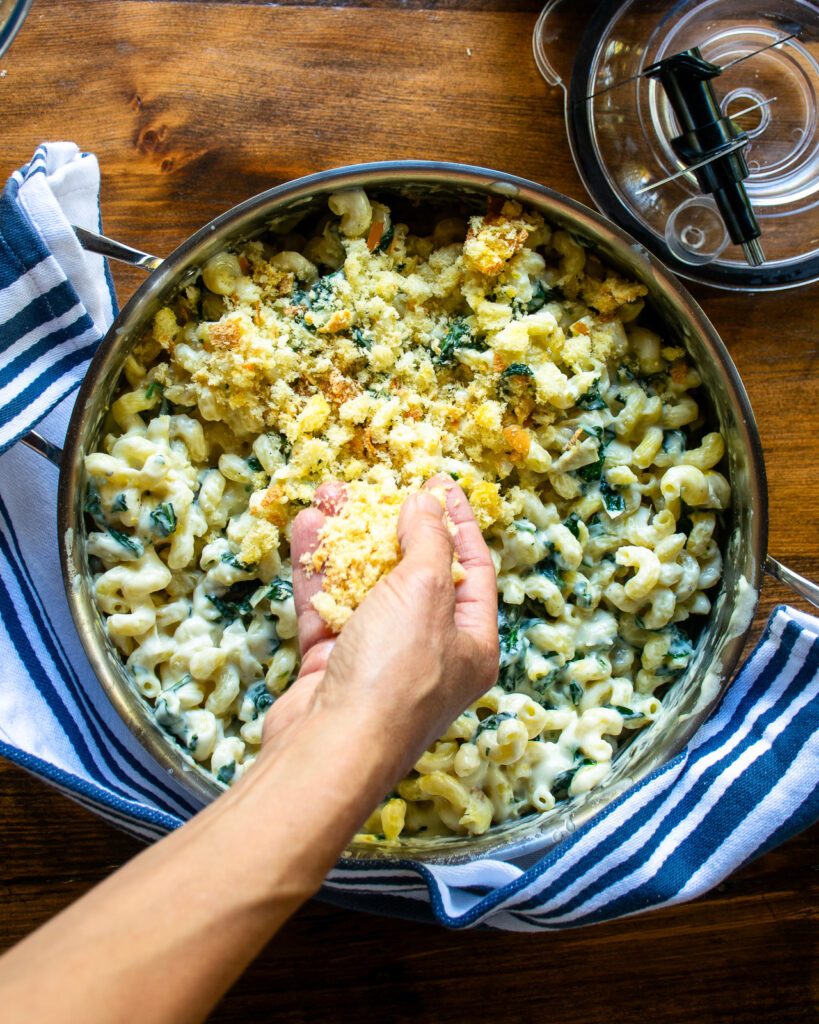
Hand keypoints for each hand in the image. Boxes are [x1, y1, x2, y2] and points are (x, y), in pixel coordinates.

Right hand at [262, 474, 498, 781]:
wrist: (329, 749)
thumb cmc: (395, 673)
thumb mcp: (425, 591)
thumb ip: (428, 540)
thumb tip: (426, 503)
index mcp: (471, 643)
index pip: (473, 568)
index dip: (457, 521)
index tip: (439, 483)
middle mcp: (429, 652)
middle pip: (413, 573)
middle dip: (389, 525)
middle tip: (372, 486)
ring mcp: (378, 660)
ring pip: (363, 586)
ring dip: (346, 540)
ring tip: (327, 496)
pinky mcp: (333, 666)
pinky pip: (328, 607)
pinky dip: (317, 571)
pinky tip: (305, 530)